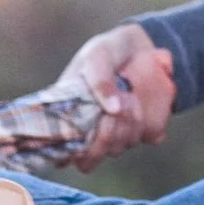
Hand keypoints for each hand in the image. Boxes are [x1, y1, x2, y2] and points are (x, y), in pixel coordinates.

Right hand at [62, 23, 177, 170]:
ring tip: (128, 94)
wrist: (142, 46)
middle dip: (104, 136)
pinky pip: (138, 140)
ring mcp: (114, 133)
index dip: (70, 152)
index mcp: (69, 114)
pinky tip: (138, 102)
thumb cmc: (110, 50)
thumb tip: (112, 110)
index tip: (88, 127)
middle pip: (88, 159)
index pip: (61, 152)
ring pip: (115, 149)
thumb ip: (99, 79)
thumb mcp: (99, 54)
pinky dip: (140, 124)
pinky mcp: (139, 132)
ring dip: (123, 124)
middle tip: (114, 107)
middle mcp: (89, 130)